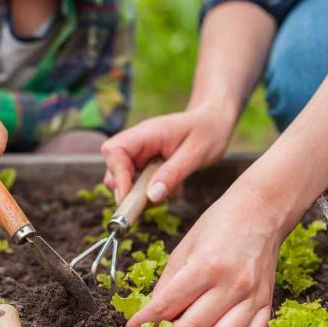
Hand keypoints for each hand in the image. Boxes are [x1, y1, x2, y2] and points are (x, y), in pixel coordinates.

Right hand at [101, 104, 233, 203]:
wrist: (214, 122)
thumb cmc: (208, 131)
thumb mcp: (196, 154)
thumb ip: (173, 174)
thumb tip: (151, 197)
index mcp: (146, 133)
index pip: (114, 151)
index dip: (117, 176)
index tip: (129, 198)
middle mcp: (138, 142)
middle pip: (112, 167)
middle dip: (125, 189)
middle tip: (146, 204)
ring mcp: (140, 153)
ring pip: (122, 178)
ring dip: (137, 193)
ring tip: (165, 195)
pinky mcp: (146, 164)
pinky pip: (136, 182)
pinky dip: (147, 193)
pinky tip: (169, 190)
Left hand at [126, 186, 282, 326]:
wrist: (261, 210)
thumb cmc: (219, 224)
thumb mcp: (184, 246)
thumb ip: (167, 282)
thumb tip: (153, 312)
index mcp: (205, 266)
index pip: (166, 306)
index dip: (144, 322)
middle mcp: (231, 284)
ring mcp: (253, 296)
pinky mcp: (267, 301)